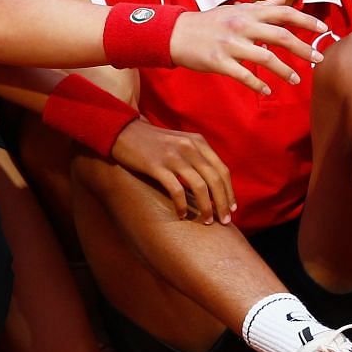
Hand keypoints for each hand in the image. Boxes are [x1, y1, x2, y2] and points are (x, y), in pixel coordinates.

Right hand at [109, 119, 236, 223]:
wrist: (121, 130)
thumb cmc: (151, 141)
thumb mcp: (179, 141)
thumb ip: (196, 156)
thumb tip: (212, 184)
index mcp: (198, 142)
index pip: (222, 170)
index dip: (229, 192)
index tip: (230, 208)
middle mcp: (189, 147)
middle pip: (215, 180)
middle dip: (222, 203)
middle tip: (224, 221)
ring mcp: (172, 156)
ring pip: (199, 186)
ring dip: (206, 207)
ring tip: (206, 221)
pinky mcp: (156, 165)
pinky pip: (176, 189)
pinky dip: (182, 205)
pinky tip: (181, 215)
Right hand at [168, 0, 325, 92]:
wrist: (174, 34)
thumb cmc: (207, 22)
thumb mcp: (234, 11)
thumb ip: (261, 7)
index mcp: (247, 13)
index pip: (284, 13)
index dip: (306, 21)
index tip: (323, 30)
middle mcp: (241, 26)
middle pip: (281, 36)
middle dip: (304, 49)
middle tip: (318, 60)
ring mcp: (229, 44)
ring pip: (266, 59)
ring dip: (285, 71)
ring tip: (296, 79)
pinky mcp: (218, 61)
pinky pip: (244, 76)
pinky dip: (258, 85)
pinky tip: (267, 91)